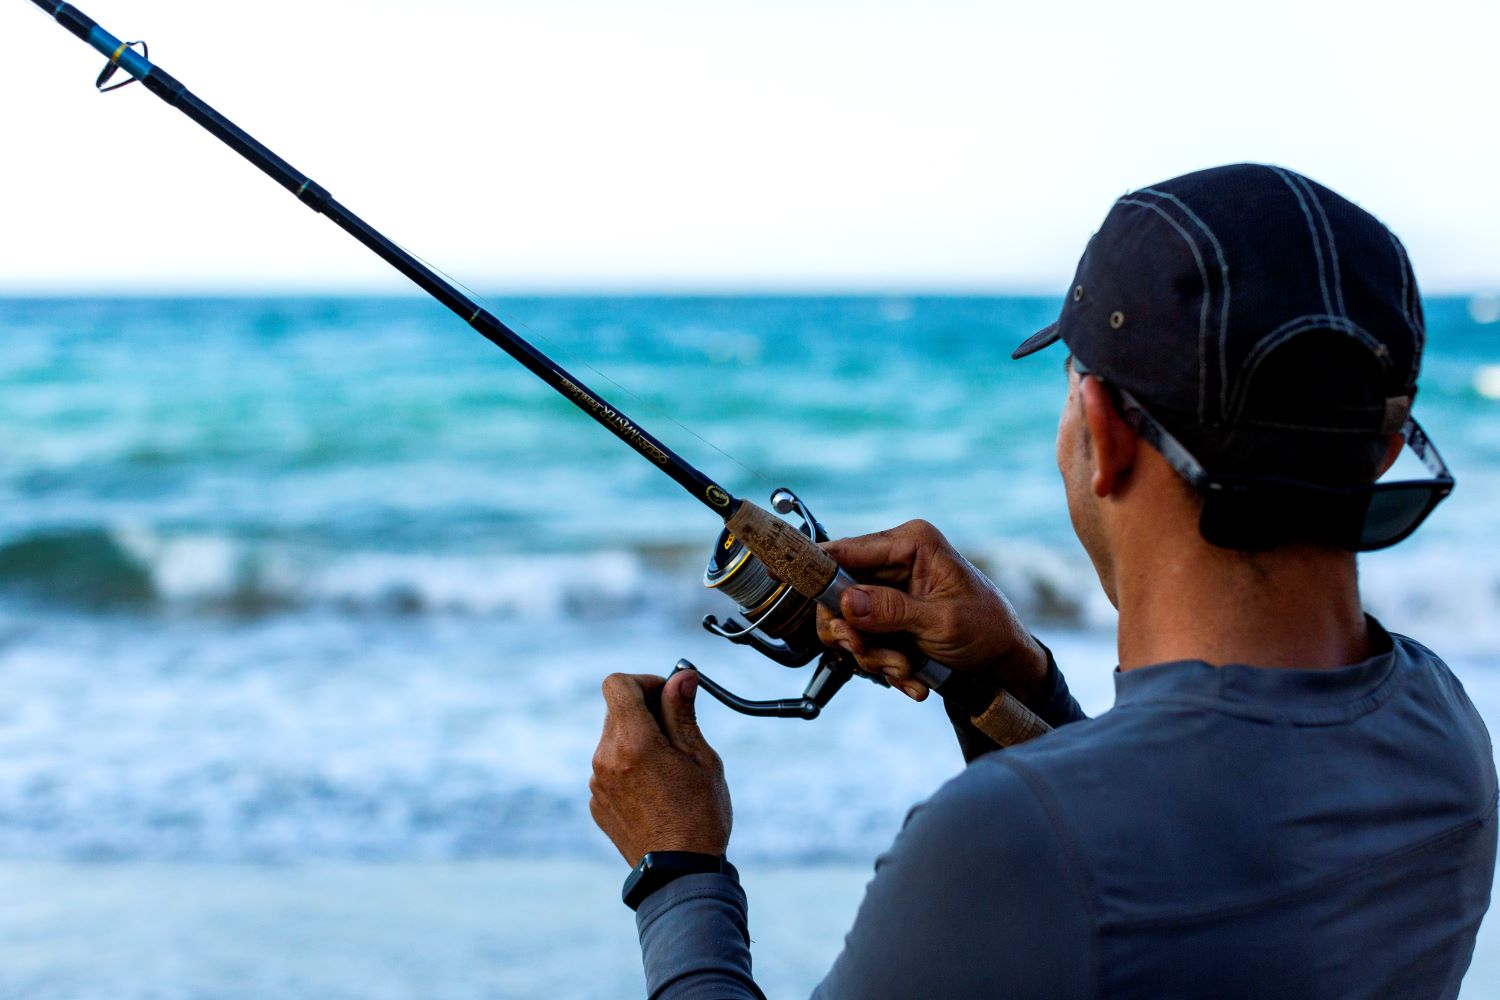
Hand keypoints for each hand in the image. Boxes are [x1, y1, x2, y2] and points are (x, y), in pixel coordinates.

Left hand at [589, 670, 731, 866]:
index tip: (667, 695)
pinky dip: (629, 768)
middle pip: (616, 711)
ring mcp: (596, 784)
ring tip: (670, 768)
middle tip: (677, 732)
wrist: (679, 875)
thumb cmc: (699, 816)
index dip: (644, 681)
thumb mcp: (701, 757)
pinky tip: (656, 791)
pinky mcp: (596, 804)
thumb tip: (681, 675)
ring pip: (613, 741)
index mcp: (633, 742)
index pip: (617, 684)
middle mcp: (605, 759)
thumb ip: (682, 712)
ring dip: (638, 740)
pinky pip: (609, 770)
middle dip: (645, 710)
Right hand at [817, 519, 1048, 704]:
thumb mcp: (943, 622)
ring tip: (906, 670)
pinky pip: (862, 641)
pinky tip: (911, 675)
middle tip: (879, 659)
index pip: (846, 551)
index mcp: (911, 543)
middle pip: (839, 595)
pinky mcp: (885, 616)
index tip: (801, 593)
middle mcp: (893, 561)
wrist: (1003, 661)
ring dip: (873, 656)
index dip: (819, 574)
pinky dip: (882, 664)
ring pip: (847, 624)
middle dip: (858, 636)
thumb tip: (847, 601)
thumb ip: (893, 611)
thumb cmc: (987, 629)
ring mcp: (887, 590)